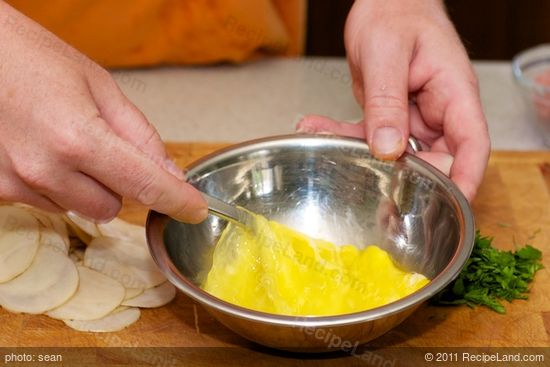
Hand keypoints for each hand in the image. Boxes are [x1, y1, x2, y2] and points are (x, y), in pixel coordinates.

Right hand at [0, 2, 206, 222]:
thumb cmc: (31, 57)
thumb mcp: (98, 86)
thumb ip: (139, 134)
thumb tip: (170, 172)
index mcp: (79, 137)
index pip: (145, 185)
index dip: (177, 201)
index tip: (195, 210)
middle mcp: (46, 169)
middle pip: (113, 207)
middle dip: (120, 184)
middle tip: (103, 145)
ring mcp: (18, 184)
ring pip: (81, 208)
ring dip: (87, 186)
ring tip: (65, 140)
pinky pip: (50, 203)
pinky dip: (58, 185)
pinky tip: (42, 151)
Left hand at [297, 0, 489, 200]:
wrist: (383, 1)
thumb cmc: (396, 13)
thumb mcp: (387, 54)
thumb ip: (387, 102)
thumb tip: (389, 148)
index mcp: (453, 94)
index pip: (472, 146)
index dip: (466, 180)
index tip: (452, 208)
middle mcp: (437, 110)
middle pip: (435, 159)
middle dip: (411, 182)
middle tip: (381, 199)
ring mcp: (412, 114)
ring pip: (397, 152)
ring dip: (367, 161)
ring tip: (336, 161)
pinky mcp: (388, 114)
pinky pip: (369, 134)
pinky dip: (344, 136)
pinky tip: (315, 127)